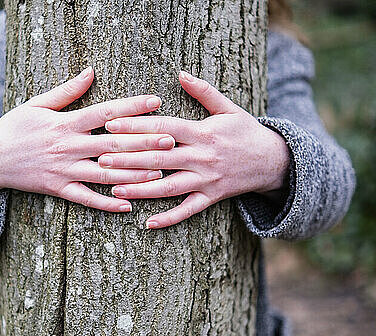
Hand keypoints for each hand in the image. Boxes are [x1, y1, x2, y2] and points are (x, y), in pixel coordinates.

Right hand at [0, 67, 175, 212]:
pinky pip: (85, 198)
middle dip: (143, 143)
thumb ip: (67, 91)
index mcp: (65, 122)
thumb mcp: (37, 104)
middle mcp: (68, 146)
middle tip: (171, 140)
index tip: (156, 101)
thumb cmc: (14, 127)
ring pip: (104, 174)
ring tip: (160, 173)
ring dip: (133, 174)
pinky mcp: (57, 189)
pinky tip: (127, 206)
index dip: (132, 107)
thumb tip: (91, 71)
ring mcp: (63, 169)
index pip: (105, 113)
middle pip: (112, 145)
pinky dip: (106, 204)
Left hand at [99, 71, 289, 227]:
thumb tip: (181, 73)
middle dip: (128, 158)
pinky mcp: (211, 197)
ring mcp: (207, 179)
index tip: (110, 123)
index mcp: (202, 132)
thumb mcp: (228, 108)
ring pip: (169, 187)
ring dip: (141, 189)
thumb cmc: (245, 131)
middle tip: (101, 158)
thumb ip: (204, 92)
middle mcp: (202, 157)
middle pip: (160, 158)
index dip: (136, 125)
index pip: (163, 128)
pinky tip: (148, 223)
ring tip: (114, 189)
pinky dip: (169, 218)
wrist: (274, 161)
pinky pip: (188, 210)